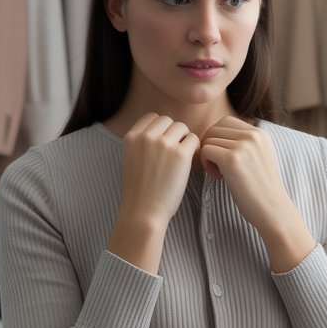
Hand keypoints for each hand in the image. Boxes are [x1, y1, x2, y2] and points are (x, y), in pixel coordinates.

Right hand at [118, 113, 199, 227]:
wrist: (144, 210)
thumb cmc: (141, 189)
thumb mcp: (132, 158)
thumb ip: (144, 142)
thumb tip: (165, 130)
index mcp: (131, 136)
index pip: (153, 117)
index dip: (162, 129)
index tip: (165, 144)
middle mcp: (145, 136)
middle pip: (169, 121)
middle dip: (175, 134)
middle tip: (176, 152)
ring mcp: (163, 144)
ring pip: (183, 127)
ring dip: (185, 140)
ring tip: (182, 158)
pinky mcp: (180, 154)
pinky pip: (194, 140)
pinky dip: (196, 149)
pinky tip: (190, 162)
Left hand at [198, 117, 315, 270]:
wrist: (273, 209)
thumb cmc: (262, 188)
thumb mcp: (260, 156)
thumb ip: (244, 142)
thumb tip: (216, 133)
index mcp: (260, 133)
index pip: (225, 122)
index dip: (218, 138)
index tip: (223, 157)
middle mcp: (253, 135)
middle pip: (214, 129)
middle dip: (211, 147)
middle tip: (219, 167)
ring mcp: (243, 146)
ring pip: (208, 140)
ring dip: (208, 157)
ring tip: (220, 174)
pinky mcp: (232, 159)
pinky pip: (205, 151)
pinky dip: (206, 164)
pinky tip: (218, 177)